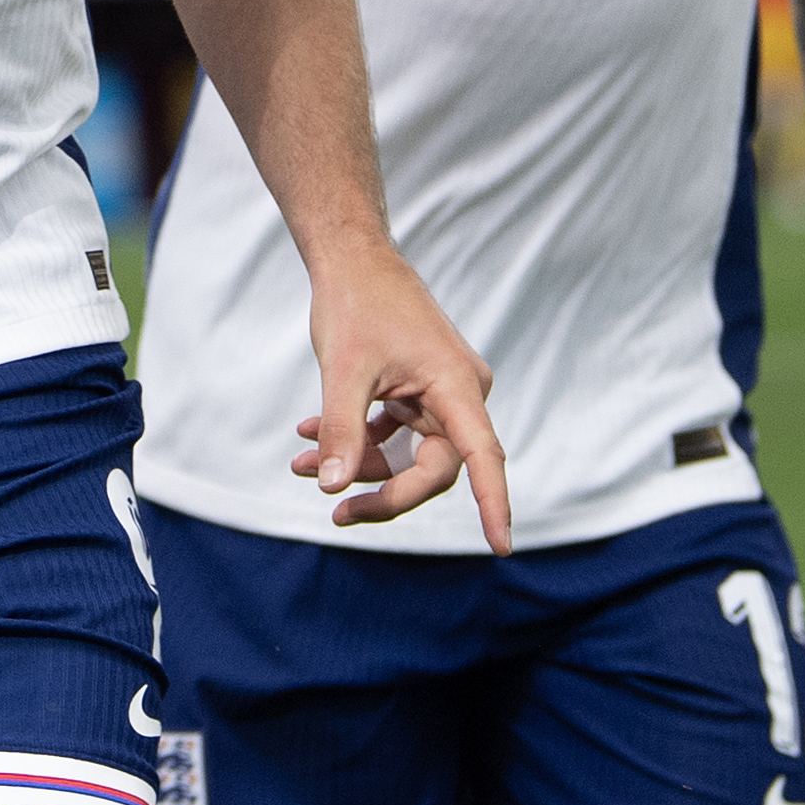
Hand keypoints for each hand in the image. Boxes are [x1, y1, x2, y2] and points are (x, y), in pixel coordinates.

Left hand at [287, 248, 508, 550]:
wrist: (351, 257)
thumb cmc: (354, 303)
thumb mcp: (343, 370)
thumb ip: (341, 431)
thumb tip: (332, 489)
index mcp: (456, 385)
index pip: (482, 457)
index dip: (493, 503)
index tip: (502, 547)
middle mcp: (460, 391)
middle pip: (434, 467)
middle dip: (384, 491)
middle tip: (336, 514)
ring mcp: (441, 389)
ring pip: (410, 452)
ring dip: (360, 464)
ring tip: (302, 466)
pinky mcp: (421, 386)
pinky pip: (398, 431)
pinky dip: (360, 439)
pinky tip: (311, 436)